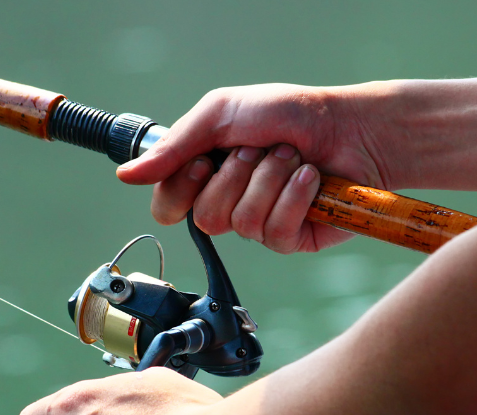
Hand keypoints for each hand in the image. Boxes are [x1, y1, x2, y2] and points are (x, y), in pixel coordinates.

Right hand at [116, 83, 390, 252]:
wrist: (350, 126)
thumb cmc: (289, 113)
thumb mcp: (222, 113)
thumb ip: (174, 146)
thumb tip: (126, 176)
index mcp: (203, 174)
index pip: (167, 206)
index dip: (183, 187)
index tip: (206, 158)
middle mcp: (227, 202)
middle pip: (204, 217)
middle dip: (237, 175)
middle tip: (258, 150)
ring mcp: (258, 224)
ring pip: (241, 223)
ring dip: (270, 180)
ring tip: (291, 158)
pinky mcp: (291, 239)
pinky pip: (274, 232)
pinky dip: (294, 197)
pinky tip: (310, 179)